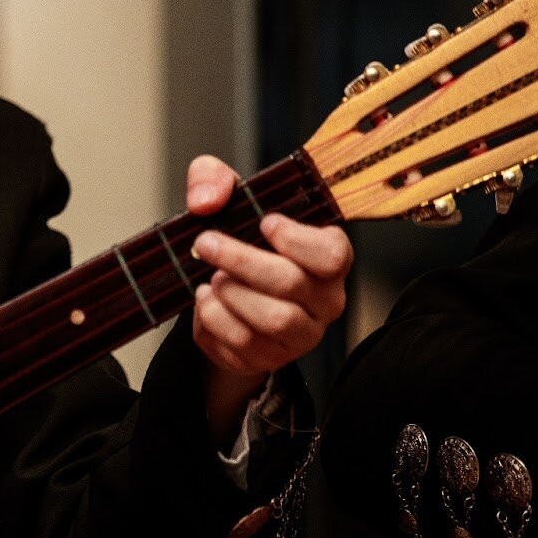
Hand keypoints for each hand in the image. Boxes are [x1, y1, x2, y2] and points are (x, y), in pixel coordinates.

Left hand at [184, 155, 351, 438]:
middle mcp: (325, 299)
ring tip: (211, 277)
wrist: (222, 291)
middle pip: (291, 284)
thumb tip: (207, 200)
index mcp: (327, 257)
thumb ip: (213, 180)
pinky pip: (243, 344)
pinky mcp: (271, 358)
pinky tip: (206, 298)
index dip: (298, 240)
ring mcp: (301, 334)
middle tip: (205, 243)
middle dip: (241, 260)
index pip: (332, 254)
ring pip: (273, 320)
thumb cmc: (239, 239)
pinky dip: (214, 318)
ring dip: (231, 294)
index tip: (264, 222)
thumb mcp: (226, 198)